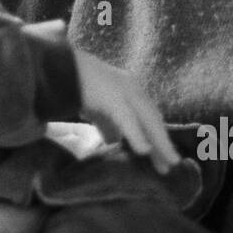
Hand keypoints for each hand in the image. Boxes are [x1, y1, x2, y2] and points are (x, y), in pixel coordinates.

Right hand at [72, 48, 179, 173]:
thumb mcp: (99, 110)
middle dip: (163, 143)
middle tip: (172, 165)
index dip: (159, 137)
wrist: (61, 67)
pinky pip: (128, 119)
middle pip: (154, 120)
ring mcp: (124, 91)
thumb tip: (116, 144)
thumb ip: (109, 126)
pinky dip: (137, 135)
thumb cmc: (79, 87)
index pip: (151, 117)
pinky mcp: (112, 96)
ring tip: (167, 164)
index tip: (167, 158)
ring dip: (158, 143)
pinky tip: (144, 151)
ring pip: (148, 120)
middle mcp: (133, 89)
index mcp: (132, 89)